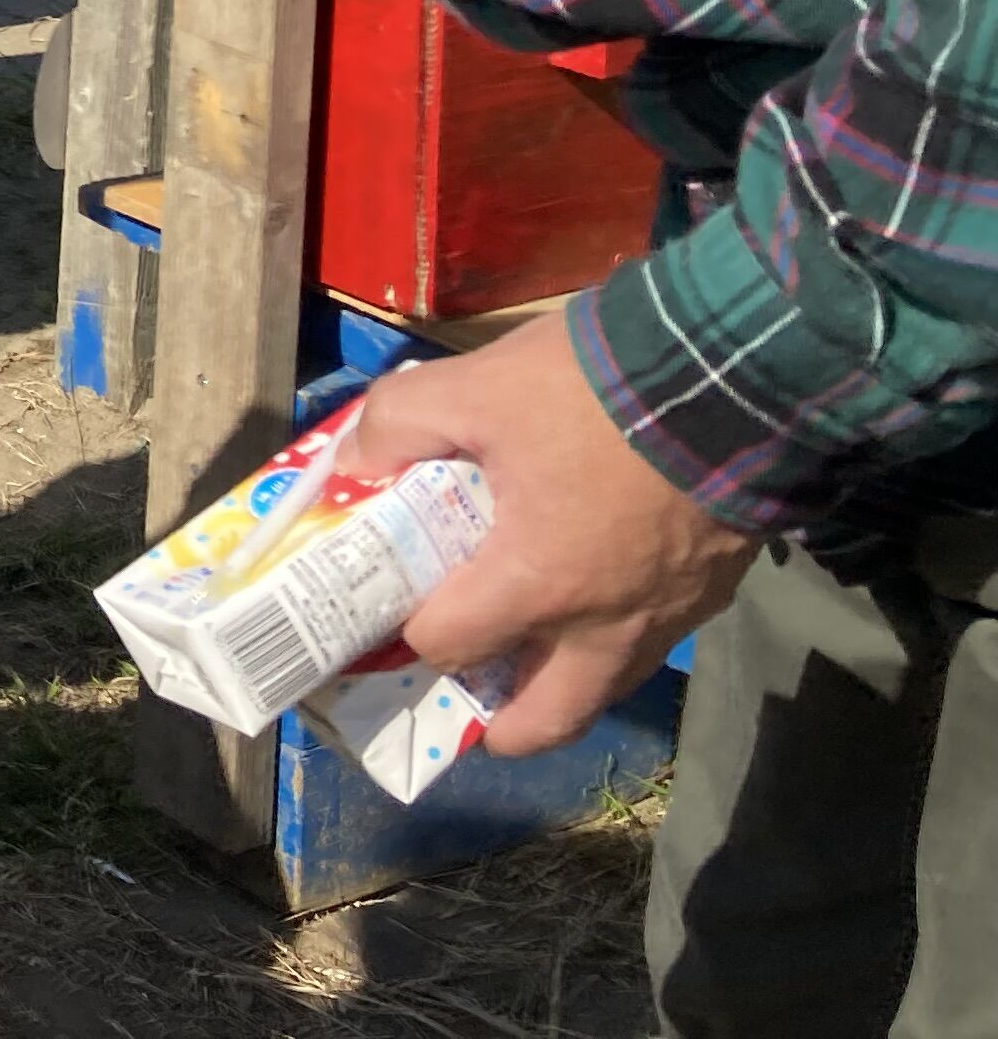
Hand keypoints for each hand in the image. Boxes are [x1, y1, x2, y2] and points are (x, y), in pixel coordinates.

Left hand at [344, 311, 758, 753]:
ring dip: (557, 683)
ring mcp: (669, 616)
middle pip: (544, 721)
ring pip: (604, 688)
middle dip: (495, 720)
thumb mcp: (475, 387)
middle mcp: (606, 626)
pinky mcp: (714, 591)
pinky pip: (651, 640)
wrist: (736, 373)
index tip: (391, 607)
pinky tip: (592, 585)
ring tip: (523, 642)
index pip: (448, 646)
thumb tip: (357, 458)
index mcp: (537, 585)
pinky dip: (612, 636)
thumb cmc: (594, 392)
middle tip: (465, 685)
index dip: (407, 632)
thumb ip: (399, 423)